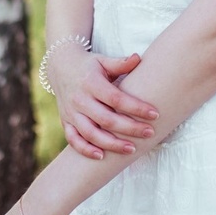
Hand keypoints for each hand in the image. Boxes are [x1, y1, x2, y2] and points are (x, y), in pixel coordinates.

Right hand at [45, 45, 159, 158]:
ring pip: (91, 133)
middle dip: (130, 128)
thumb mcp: (103, 61)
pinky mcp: (66, 122)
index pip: (116, 98)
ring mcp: (71, 112)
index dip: (136, 107)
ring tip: (131, 149)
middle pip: (106, 119)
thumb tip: (138, 58)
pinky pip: (73, 140)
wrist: (60, 67)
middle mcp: (80, 99)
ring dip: (111, 144)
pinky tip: (102, 156)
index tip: (155, 114)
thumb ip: (120, 63)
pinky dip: (85, 150)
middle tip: (150, 133)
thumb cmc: (89, 66)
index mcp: (91, 83)